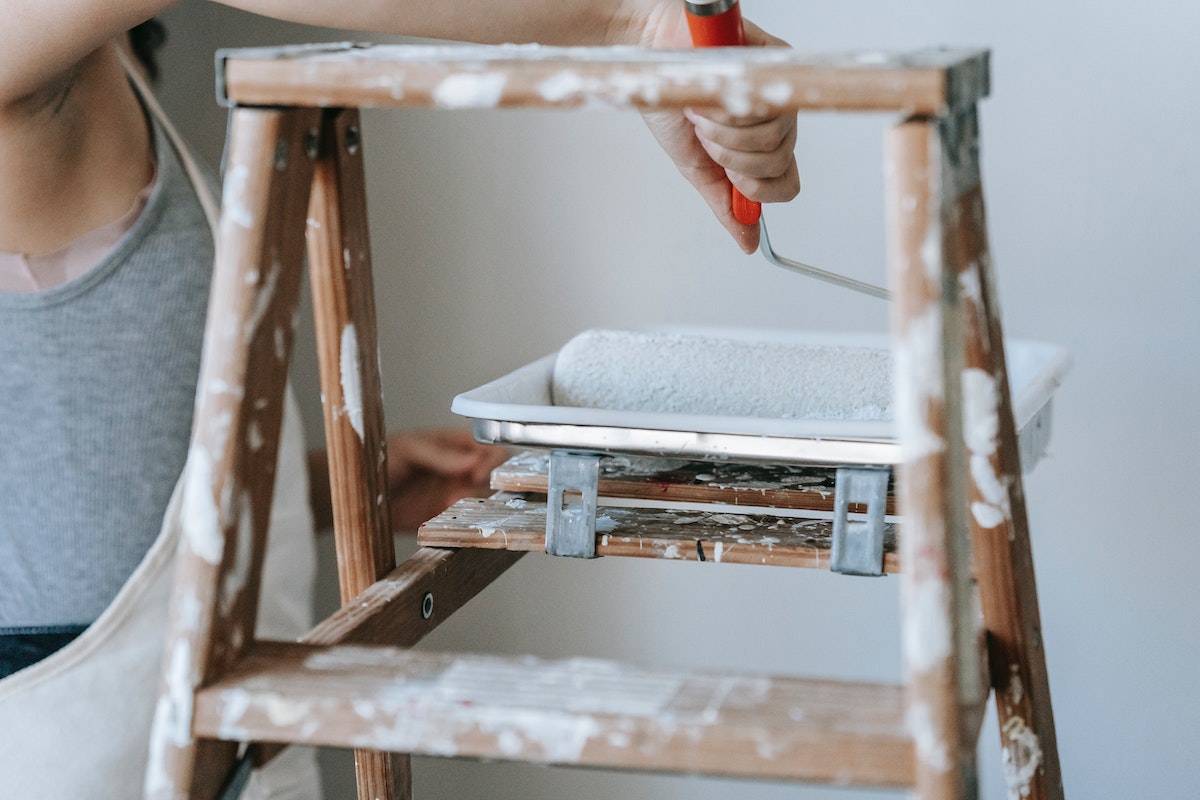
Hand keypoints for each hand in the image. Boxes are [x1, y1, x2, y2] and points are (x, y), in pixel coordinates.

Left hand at [384, 429, 508, 530]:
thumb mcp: (407, 448)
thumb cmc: (376, 460)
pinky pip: (465, 519)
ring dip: (476, 503)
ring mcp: (453, 494)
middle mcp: (459, 470)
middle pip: (493, 476)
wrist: (355, 495)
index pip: (487, 448)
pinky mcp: (444, 517)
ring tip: (451, 503)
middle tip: (468, 490)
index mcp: (454, 446)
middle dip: (488, 484)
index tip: (478, 472)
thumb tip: (471, 459)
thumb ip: (440, 453)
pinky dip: (464, 520)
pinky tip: (447, 516)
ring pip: (484, 499)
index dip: (491, 460)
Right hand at [638, 11, 799, 252]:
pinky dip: (726, 108)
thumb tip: (748, 243)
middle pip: (778, 162)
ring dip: (725, 131)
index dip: (757, 188)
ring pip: (773, 138)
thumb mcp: (695, 165)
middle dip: (731, 155)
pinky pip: (764, 105)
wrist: (650, 56)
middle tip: (705, 132)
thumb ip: (724, 203)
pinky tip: (710, 93)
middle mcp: (778, 119)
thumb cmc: (673, 101)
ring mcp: (779, 89)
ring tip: (704, 109)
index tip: (728, 175)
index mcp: (763, 146)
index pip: (788, 184)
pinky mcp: (777, 58)